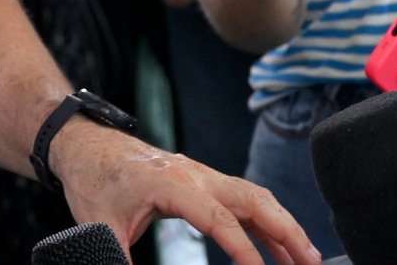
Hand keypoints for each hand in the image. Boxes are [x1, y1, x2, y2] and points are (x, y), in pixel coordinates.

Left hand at [53, 121, 319, 264]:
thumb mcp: (98, 225)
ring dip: (284, 225)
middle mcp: (193, 174)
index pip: (219, 220)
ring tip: (308, 258)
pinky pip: (243, 197)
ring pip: (255, 196)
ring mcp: (200, 173)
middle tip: (312, 264)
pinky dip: (266, 219)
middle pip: (254, 200)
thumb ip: (118, 257)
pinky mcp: (201, 178)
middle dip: (287, 232)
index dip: (245, 251)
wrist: (83, 143)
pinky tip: (281, 243)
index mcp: (171, 183)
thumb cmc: (91, 179)